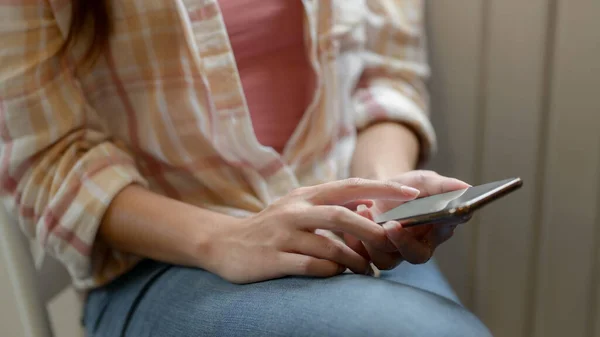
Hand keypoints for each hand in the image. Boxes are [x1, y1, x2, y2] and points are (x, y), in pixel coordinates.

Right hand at [204, 178, 419, 283]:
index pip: (350, 186)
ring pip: (330, 247)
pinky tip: (338, 276)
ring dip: (355, 261)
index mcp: (304, 195)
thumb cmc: (269, 227)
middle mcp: (294, 211)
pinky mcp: (273, 259)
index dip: (382, 190)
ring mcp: (283, 235)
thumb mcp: (296, 207)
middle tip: (391, 245)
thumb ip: (327, 206)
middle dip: (373, 231)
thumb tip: (367, 209)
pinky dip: (331, 273)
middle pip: (343, 216)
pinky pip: (311, 267)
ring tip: (367, 270)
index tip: (410, 195)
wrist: (223, 244)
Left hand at [343, 171, 469, 269]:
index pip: (446, 230)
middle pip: (415, 255)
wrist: (376, 192)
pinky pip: (363, 258)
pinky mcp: (372, 256)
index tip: (434, 216)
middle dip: (402, 242)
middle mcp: (417, 245)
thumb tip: (467, 187)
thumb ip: (442, 185)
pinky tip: (352, 220)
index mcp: (438, 227)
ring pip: (386, 260)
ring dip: (373, 240)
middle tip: (390, 225)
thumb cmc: (405, 187)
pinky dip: (355, 241)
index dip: (444, 225)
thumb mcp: (423, 180)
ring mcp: (394, 254)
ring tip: (364, 211)